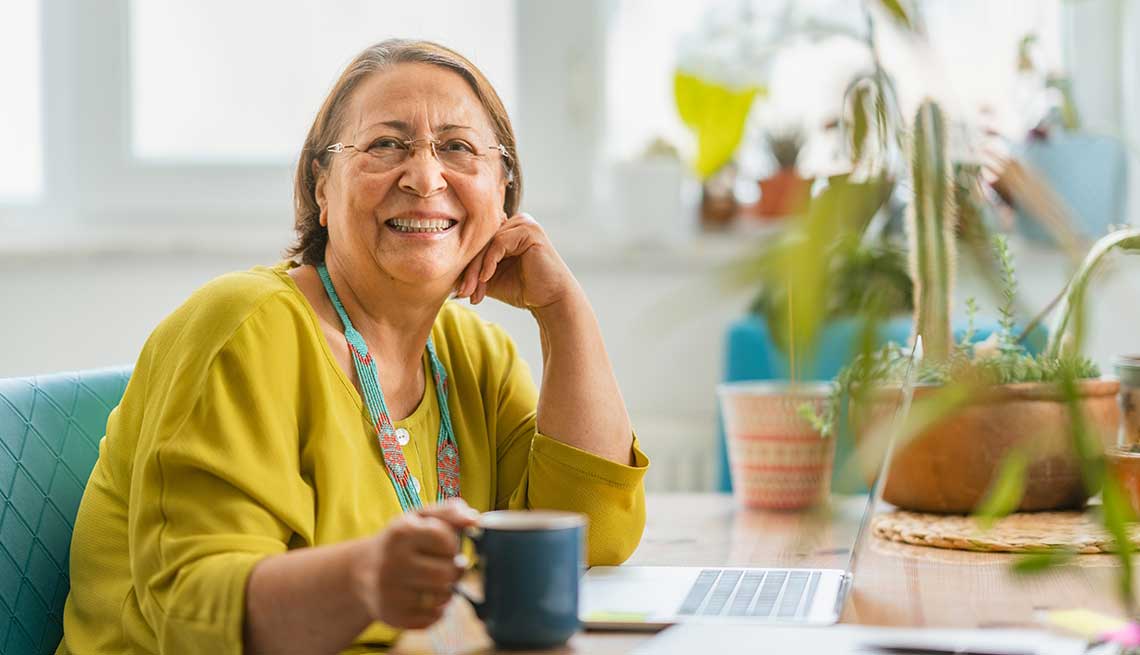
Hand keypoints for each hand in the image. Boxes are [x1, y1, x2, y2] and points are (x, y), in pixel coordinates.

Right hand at [353, 499, 477, 629]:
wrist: (362, 571)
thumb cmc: (400, 542)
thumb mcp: (419, 518)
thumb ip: (450, 512)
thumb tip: (475, 518)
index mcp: (400, 533)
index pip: (447, 540)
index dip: (451, 543)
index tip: (442, 544)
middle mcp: (393, 563)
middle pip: (448, 573)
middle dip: (453, 569)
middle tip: (442, 565)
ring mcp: (391, 593)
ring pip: (444, 597)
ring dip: (446, 589)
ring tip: (432, 581)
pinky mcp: (394, 617)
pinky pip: (434, 618)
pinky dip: (437, 610)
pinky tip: (424, 598)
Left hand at [455, 213, 579, 309]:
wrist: (550, 301)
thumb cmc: (523, 290)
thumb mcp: (491, 278)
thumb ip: (473, 269)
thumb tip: (444, 271)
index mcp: (506, 230)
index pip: (478, 244)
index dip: (467, 267)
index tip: (461, 292)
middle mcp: (515, 222)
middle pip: (481, 243)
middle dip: (470, 271)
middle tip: (463, 294)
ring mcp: (523, 223)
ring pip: (487, 244)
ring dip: (477, 270)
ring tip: (473, 292)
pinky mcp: (529, 229)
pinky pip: (499, 243)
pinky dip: (490, 262)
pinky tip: (487, 279)